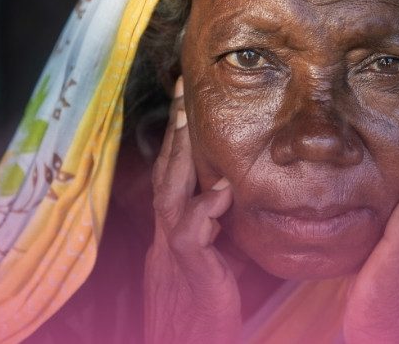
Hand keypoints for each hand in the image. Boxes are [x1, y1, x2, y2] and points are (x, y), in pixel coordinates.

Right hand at [143, 77, 240, 343]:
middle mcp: (166, 235)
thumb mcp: (211, 260)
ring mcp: (173, 253)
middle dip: (173, 131)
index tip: (184, 104)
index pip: (174, 176)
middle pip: (167, 174)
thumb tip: (231, 196)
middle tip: (181, 91)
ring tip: (188, 120)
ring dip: (179, 157)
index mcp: (173, 230)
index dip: (177, 140)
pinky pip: (191, 238)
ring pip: (171, 196)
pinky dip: (202, 212)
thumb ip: (218, 228)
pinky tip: (219, 193)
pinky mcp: (191, 273)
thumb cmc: (201, 308)